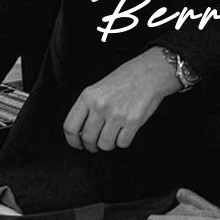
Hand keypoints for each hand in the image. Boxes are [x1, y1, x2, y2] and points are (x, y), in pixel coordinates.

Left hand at [63, 48, 183, 152]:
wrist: (148, 73)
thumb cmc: (124, 80)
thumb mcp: (98, 89)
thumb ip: (87, 109)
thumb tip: (80, 133)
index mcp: (88, 97)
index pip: (70, 127)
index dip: (72, 140)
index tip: (77, 144)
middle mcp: (100, 106)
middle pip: (88, 138)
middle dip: (91, 146)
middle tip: (95, 145)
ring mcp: (116, 114)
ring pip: (105, 144)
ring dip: (108, 144)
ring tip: (112, 136)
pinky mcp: (132, 121)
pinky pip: (122, 143)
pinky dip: (123, 141)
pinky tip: (124, 131)